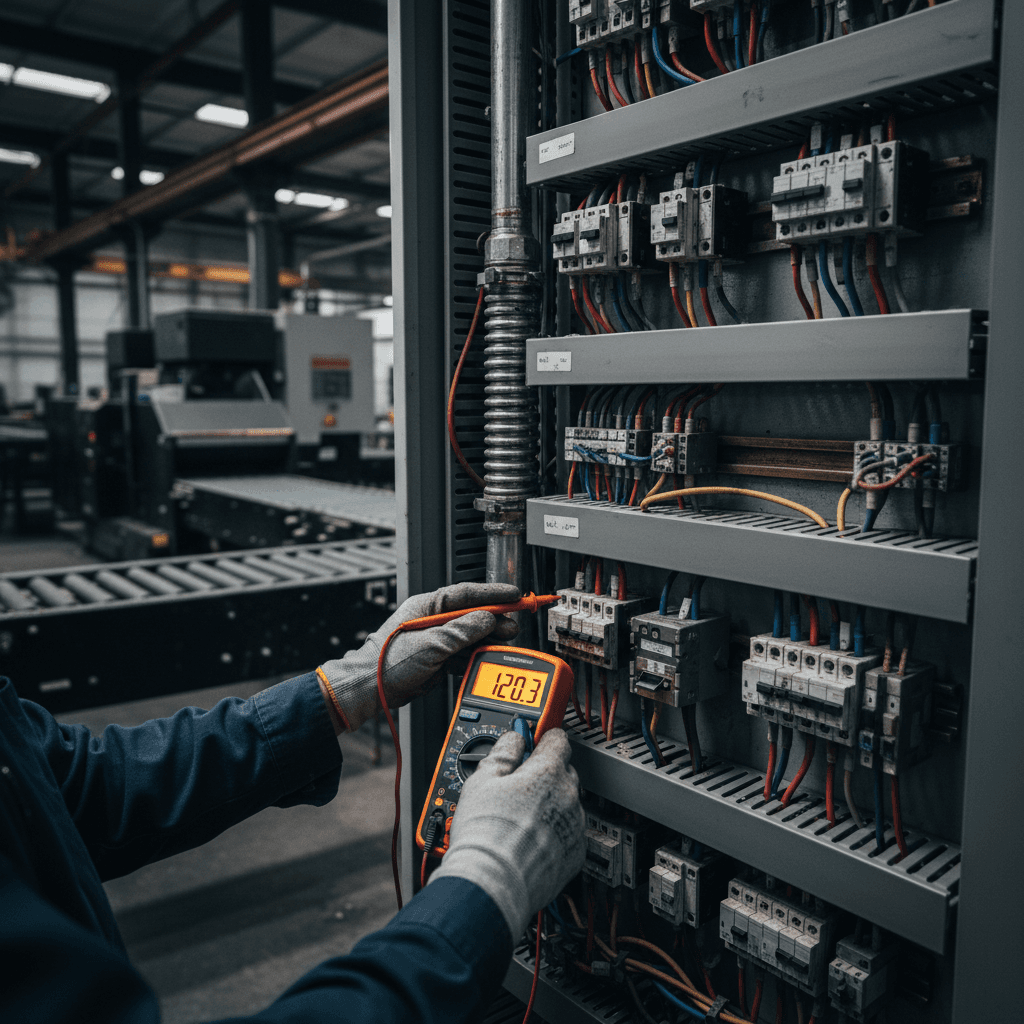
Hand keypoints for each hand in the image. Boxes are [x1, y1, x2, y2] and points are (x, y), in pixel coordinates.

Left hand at [317, 582, 519, 731]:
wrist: (370, 689)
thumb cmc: (387, 661)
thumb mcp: (432, 644)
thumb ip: (462, 631)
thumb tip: (486, 619)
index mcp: (427, 606)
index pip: (466, 594)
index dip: (492, 593)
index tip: (513, 594)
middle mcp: (431, 620)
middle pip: (471, 616)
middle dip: (494, 621)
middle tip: (513, 625)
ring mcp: (434, 640)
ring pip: (468, 637)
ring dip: (485, 641)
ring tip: (502, 644)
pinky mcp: (435, 659)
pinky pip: (461, 654)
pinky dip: (473, 657)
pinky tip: (482, 660)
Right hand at [430, 729, 584, 938]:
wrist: (491, 883)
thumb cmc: (484, 834)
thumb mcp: (482, 779)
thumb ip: (504, 751)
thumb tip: (513, 738)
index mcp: (548, 771)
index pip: (557, 739)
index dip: (541, 739)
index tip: (532, 744)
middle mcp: (568, 796)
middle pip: (563, 772)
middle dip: (543, 775)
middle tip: (516, 788)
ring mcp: (575, 826)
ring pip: (566, 804)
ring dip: (549, 806)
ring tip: (519, 820)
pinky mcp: (575, 854)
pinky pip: (568, 833)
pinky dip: (554, 834)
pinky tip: (529, 840)